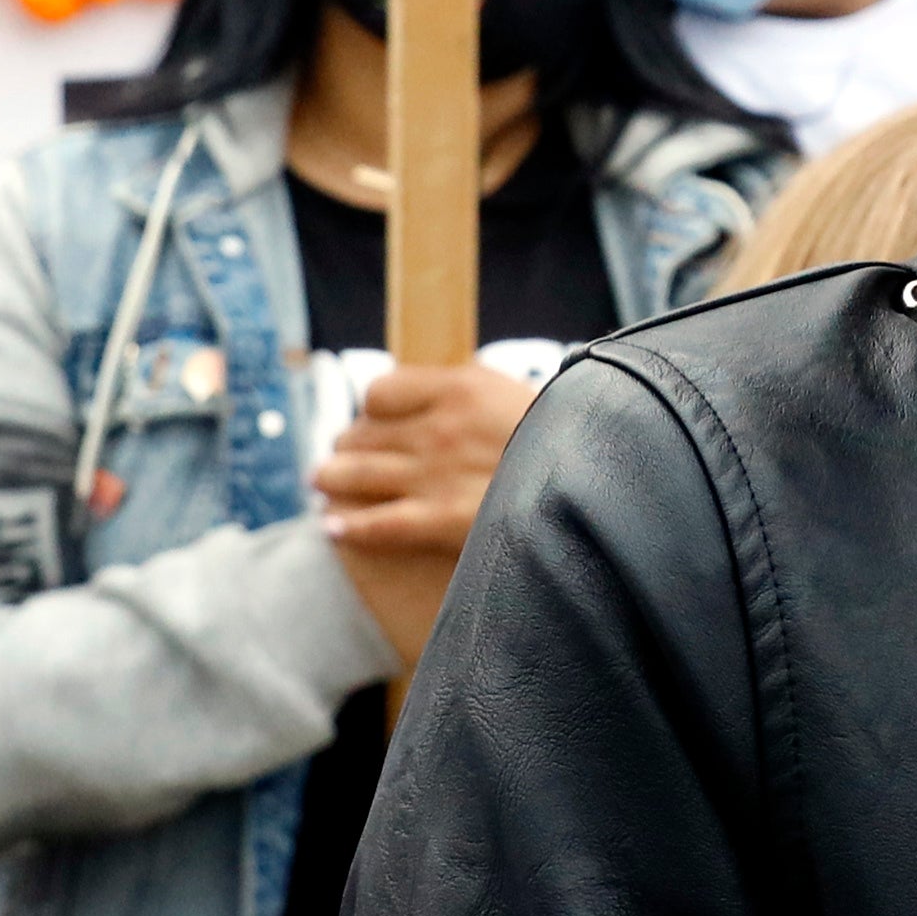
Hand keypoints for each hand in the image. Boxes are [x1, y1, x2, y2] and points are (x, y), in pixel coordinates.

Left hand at [315, 360, 540, 675]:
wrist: (594, 483)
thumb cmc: (561, 435)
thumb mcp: (514, 393)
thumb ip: (468, 392)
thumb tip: (434, 393)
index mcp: (457, 387)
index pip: (380, 391)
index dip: (372, 408)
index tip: (375, 420)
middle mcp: (436, 429)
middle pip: (362, 433)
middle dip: (348, 445)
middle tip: (340, 455)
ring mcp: (434, 476)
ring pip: (357, 474)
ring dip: (333, 479)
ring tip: (322, 482)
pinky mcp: (439, 521)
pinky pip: (376, 525)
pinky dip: (349, 528)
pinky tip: (333, 528)